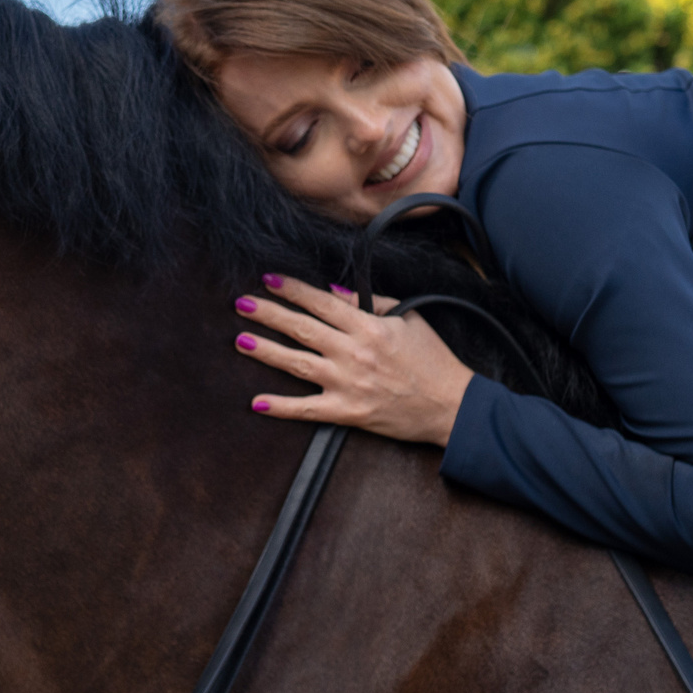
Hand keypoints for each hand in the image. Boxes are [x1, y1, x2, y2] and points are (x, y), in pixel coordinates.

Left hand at [234, 274, 474, 447]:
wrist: (451, 405)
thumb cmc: (433, 360)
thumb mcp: (409, 318)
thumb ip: (371, 303)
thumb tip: (333, 293)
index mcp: (369, 326)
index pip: (321, 302)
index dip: (292, 290)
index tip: (268, 280)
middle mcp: (354, 352)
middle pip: (302, 329)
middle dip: (268, 314)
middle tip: (241, 303)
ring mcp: (349, 384)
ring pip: (298, 364)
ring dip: (266, 351)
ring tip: (240, 340)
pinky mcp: (348, 412)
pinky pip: (308, 409)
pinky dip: (281, 407)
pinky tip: (257, 402)